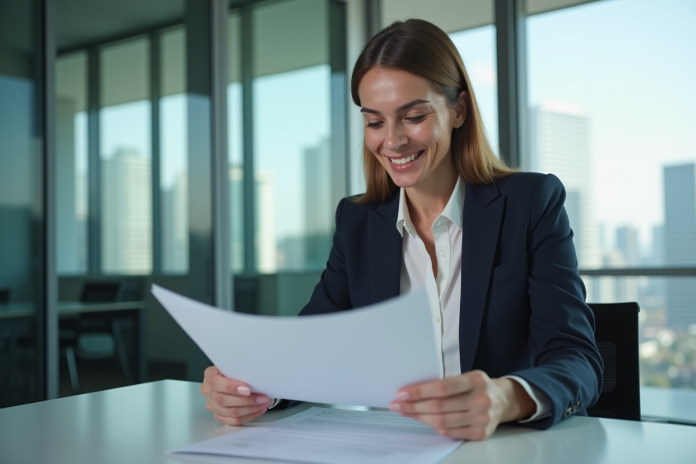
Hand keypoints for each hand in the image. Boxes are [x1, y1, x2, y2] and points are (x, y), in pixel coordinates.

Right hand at [200, 366, 270, 425]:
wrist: (226, 377)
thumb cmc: (232, 370)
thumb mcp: (232, 365)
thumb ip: (238, 370)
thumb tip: (256, 377)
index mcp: (209, 376)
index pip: (215, 383)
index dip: (231, 387)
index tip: (248, 390)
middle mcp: (208, 392)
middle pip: (223, 400)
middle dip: (246, 400)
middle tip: (262, 398)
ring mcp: (212, 405)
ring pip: (230, 413)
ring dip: (250, 409)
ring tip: (263, 404)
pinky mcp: (218, 415)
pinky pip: (233, 421)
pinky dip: (248, 416)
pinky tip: (258, 410)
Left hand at [389, 370, 535, 440]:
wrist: (504, 400)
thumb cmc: (479, 386)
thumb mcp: (467, 376)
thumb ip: (446, 383)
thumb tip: (414, 391)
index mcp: (476, 381)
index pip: (443, 387)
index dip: (420, 391)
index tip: (403, 393)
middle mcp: (481, 400)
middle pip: (439, 406)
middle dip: (413, 406)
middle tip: (398, 404)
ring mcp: (482, 418)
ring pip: (442, 421)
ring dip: (419, 417)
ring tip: (406, 412)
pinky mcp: (480, 433)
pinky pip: (450, 432)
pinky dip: (434, 427)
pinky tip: (424, 421)